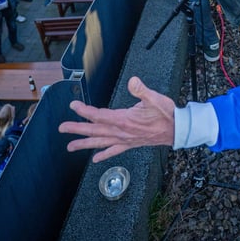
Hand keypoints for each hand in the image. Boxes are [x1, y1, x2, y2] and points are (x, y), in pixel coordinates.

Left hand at [59, 76, 174, 162]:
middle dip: (77, 129)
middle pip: (95, 130)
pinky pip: (114, 150)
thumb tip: (132, 81)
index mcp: (124, 120)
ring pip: (100, 142)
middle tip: (62, 128)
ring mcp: (125, 139)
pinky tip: (95, 159)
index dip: (84, 110)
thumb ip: (142, 90)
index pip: (99, 115)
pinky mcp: (130, 143)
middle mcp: (121, 132)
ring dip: (85, 144)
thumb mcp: (155, 98)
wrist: (177, 130)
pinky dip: (103, 154)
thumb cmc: (166, 113)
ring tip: (70, 147)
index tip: (73, 105)